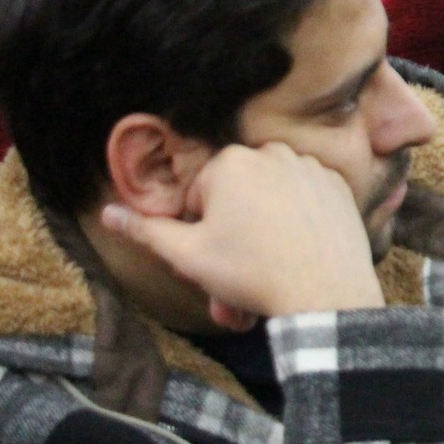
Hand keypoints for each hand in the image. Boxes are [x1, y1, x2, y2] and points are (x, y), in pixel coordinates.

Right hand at [100, 142, 384, 326]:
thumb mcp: (187, 256)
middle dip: (235, 227)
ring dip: (266, 221)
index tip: (217, 254)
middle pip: (238, 193)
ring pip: (272, 194)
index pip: (200, 196)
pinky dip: (300, 218)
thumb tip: (106, 213)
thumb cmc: (251, 273)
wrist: (323, 292)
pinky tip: (301, 246)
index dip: (202, 231)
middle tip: (245, 263)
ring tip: (273, 257)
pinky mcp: (336, 184)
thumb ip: (145, 231)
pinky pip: (306, 197)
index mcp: (229, 162)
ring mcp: (308, 165)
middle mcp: (270, 152)